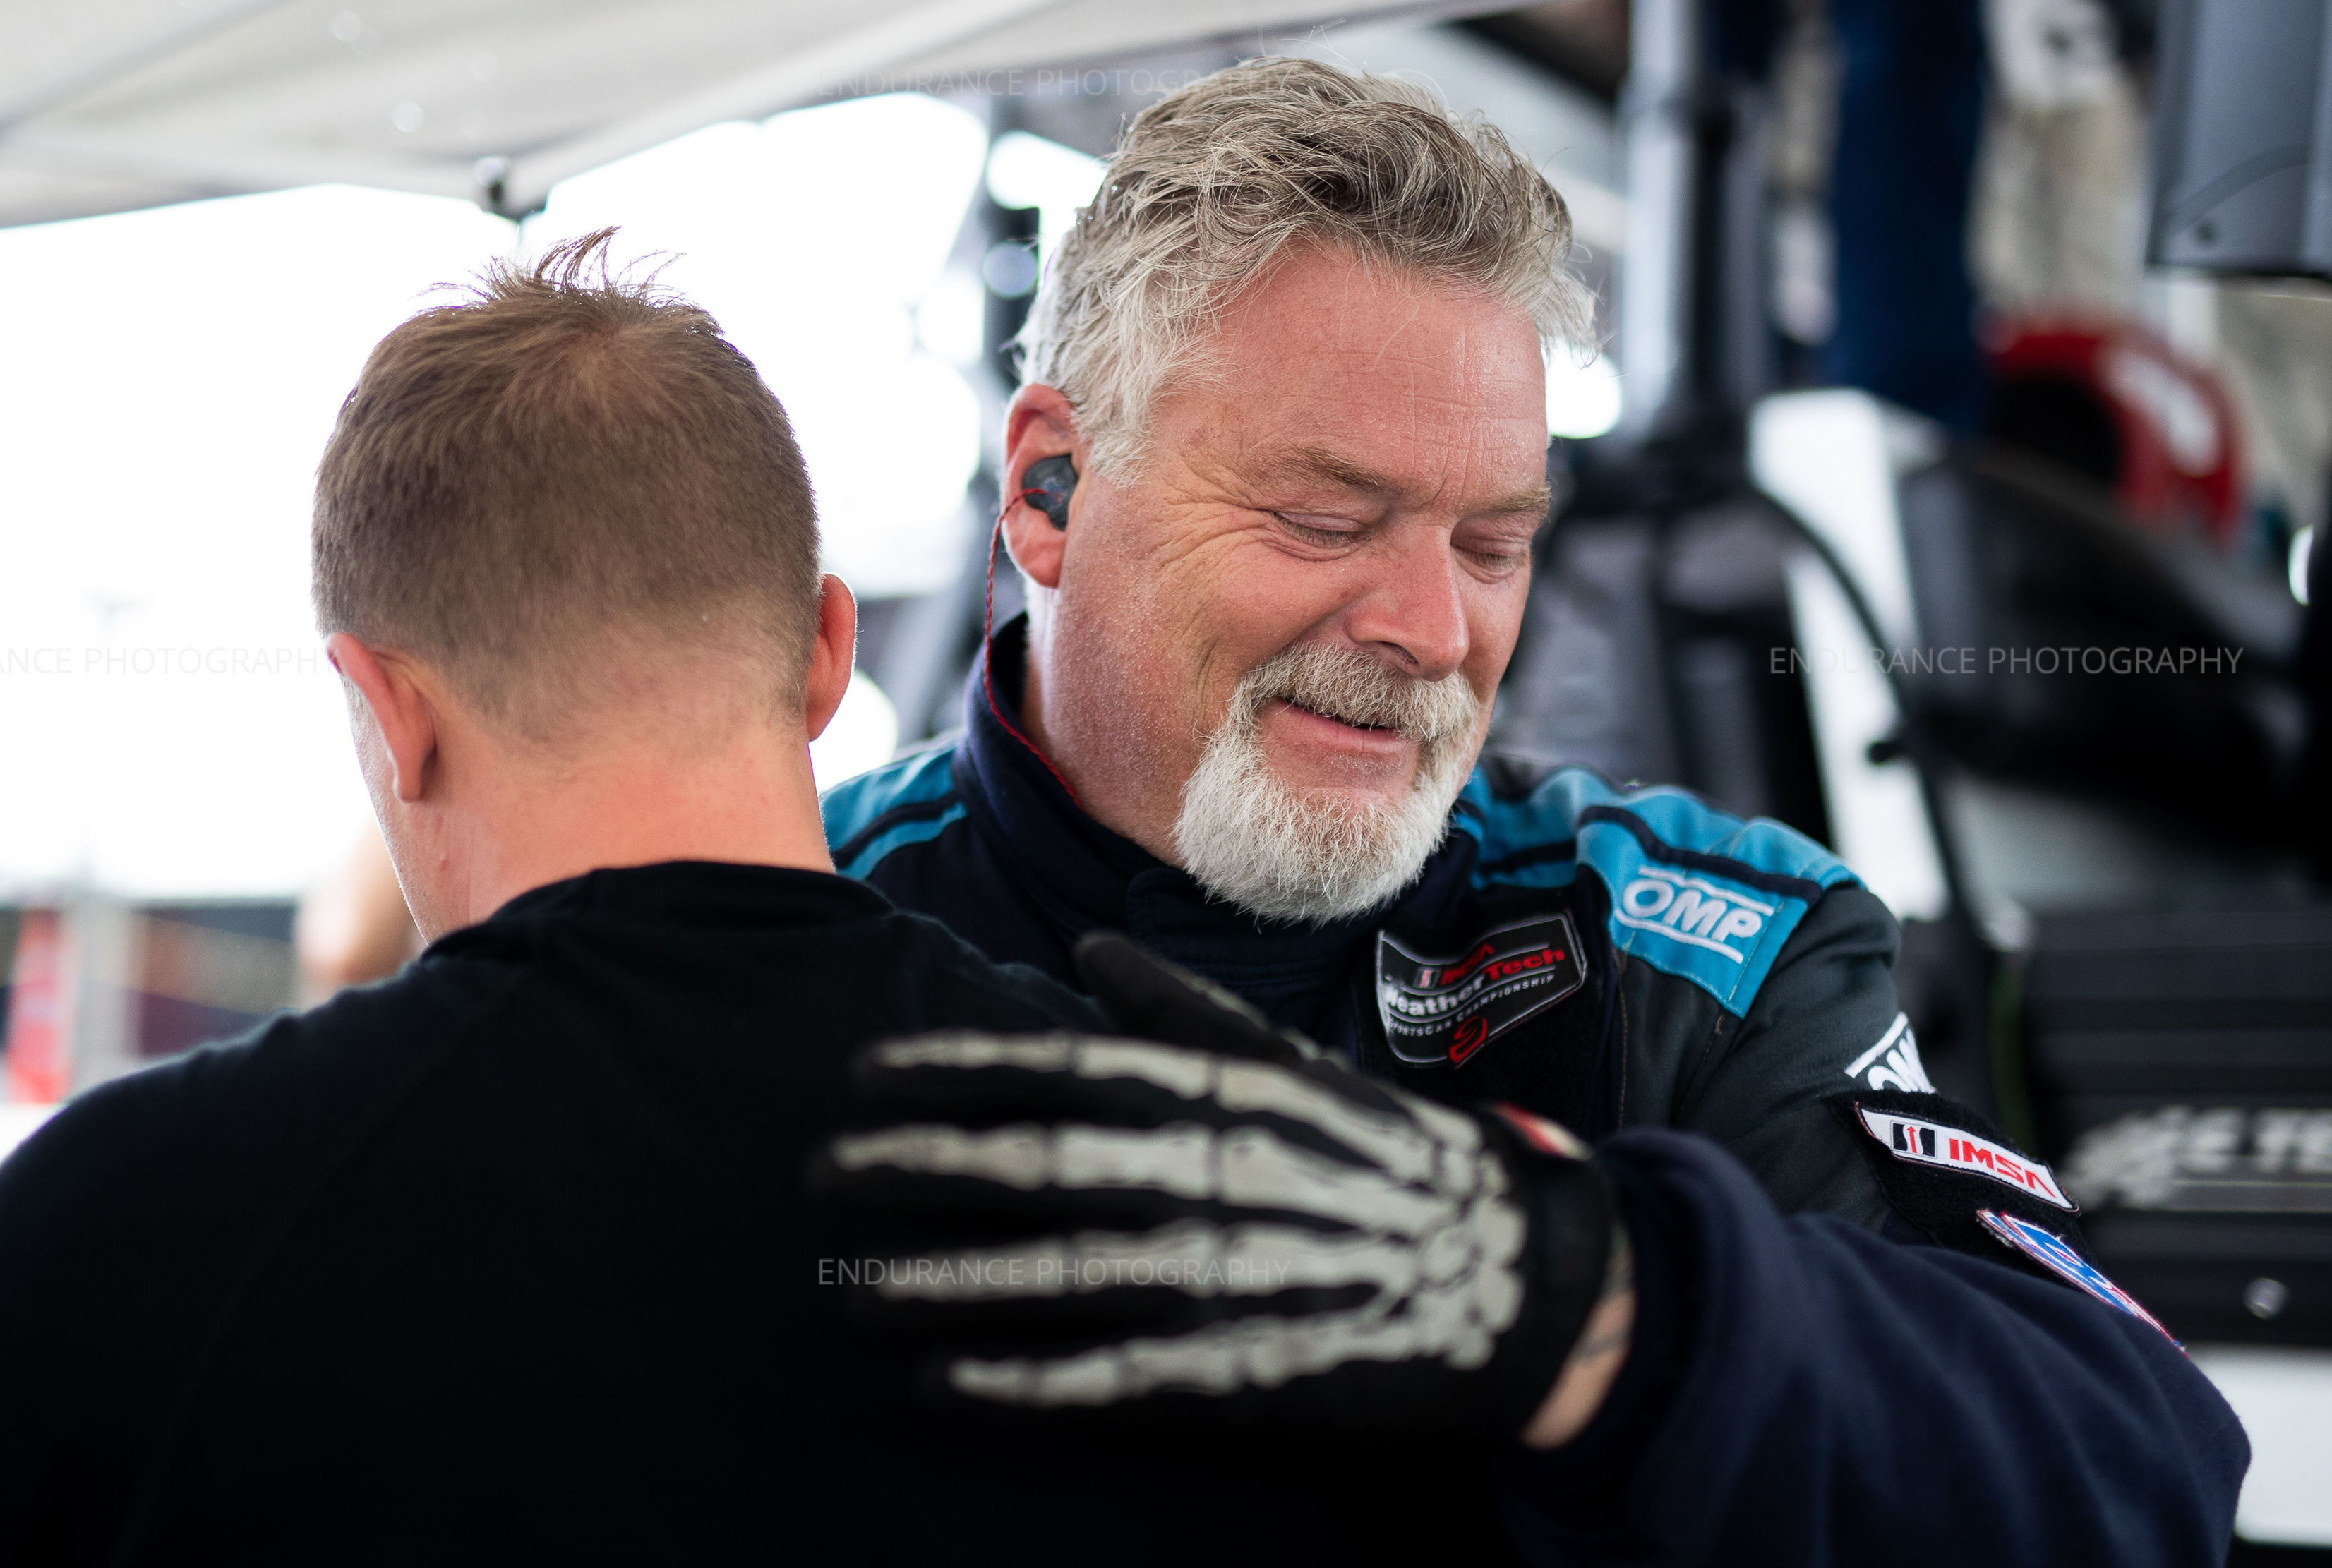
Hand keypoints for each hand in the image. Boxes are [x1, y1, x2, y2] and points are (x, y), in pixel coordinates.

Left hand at [817, 933, 1618, 1436]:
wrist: (1513, 1273)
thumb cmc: (1383, 1157)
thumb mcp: (1289, 1065)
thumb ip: (1181, 1011)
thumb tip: (1088, 946)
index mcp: (1216, 1095)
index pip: (1061, 1067)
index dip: (955, 1068)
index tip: (864, 1071)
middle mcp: (1208, 1175)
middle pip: (1035, 1162)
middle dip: (916, 1165)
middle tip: (818, 1173)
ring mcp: (1224, 1274)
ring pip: (1055, 1272)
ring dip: (941, 1280)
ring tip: (845, 1282)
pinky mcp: (1242, 1368)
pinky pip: (1113, 1376)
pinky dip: (1025, 1382)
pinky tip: (945, 1384)